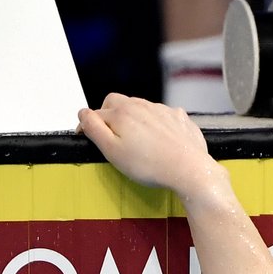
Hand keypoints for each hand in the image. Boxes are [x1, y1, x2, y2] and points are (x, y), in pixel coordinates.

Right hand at [78, 94, 217, 195]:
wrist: (190, 170)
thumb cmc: (150, 165)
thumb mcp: (111, 150)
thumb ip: (94, 128)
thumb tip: (83, 113)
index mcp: (122, 112)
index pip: (96, 112)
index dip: (90, 125)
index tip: (90, 137)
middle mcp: (143, 105)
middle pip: (118, 103)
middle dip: (110, 115)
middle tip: (114, 136)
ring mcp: (164, 110)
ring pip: (141, 107)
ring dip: (135, 118)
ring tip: (139, 141)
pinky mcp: (180, 118)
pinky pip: (163, 115)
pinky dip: (157, 123)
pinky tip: (160, 140)